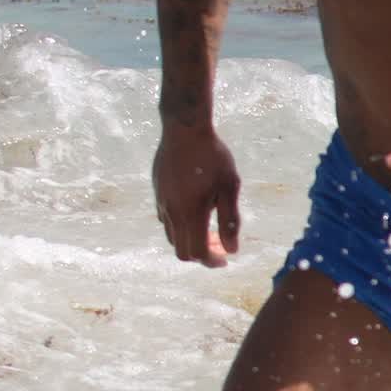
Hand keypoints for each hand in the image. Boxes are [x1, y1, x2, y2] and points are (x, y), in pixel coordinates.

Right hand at [153, 125, 240, 266]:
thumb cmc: (213, 157)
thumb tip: (232, 250)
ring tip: (212, 229)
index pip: (197, 252)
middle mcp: (171, 212)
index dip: (212, 261)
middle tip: (221, 245)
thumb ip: (230, 220)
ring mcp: (161, 202)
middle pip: (182, 250)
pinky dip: (182, 227)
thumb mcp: (230, 187)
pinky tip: (197, 212)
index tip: (226, 258)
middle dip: (202, 254)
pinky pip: (166, 220)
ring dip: (191, 240)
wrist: (184, 129)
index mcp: (190, 213)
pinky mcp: (157, 192)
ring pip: (173, 237)